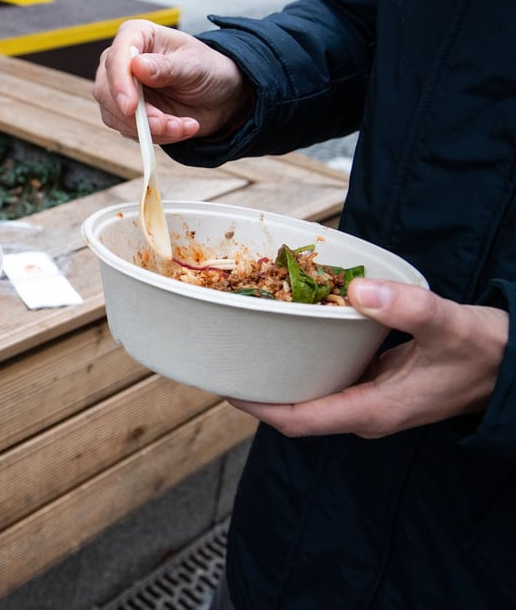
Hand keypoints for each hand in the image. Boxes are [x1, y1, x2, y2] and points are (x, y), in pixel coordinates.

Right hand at [92, 19, 254, 143]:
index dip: (120, 83)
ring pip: (115, 116)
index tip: (131, 107)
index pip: (116, 57)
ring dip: (150, 129)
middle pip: (106, 91)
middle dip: (136, 115)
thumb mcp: (194, 65)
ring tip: (182, 126)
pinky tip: (180, 128)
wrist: (219, 97)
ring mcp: (121, 89)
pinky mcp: (126, 114)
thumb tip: (137, 66)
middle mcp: (122, 62)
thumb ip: (166, 67)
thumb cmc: (208, 70)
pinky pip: (129, 131)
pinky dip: (156, 136)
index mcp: (137, 36)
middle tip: (165, 125)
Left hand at [228, 278, 508, 438]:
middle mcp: (363, 411)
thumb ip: (407, 309)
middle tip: (225, 359)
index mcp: (372, 410)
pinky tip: (293, 333)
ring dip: (280, 375)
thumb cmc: (487, 352)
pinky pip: (330, 378)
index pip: (299, 420)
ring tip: (246, 345)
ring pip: (311, 394)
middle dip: (258, 391)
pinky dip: (306, 360)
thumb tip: (357, 291)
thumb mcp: (450, 326)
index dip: (258, 408)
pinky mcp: (377, 385)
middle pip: (295, 410)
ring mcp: (369, 400)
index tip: (225, 388)